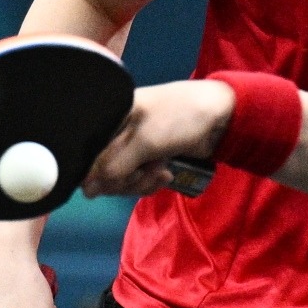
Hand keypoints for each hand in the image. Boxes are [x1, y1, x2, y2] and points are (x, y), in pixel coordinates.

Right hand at [85, 78, 232, 196]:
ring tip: (162, 173)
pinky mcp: (147, 158)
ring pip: (121, 178)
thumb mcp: (144, 141)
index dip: (97, 173)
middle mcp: (115, 131)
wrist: (221, 117)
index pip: (87, 153)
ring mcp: (131, 146)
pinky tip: (166, 175)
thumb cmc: (179, 119)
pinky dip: (149, 182)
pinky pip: (136, 179)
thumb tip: (86, 190)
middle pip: (102, 171)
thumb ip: (113, 165)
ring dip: (141, 182)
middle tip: (145, 173)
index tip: (116, 179)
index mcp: (108, 116)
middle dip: (126, 179)